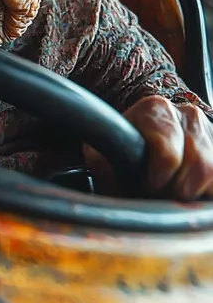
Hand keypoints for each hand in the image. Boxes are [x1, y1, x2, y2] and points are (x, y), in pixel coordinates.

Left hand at [84, 95, 212, 200]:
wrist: (147, 151)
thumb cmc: (125, 158)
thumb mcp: (104, 157)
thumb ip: (101, 162)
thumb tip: (105, 166)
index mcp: (155, 109)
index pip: (168, 153)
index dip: (157, 179)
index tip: (148, 185)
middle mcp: (187, 112)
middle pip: (197, 165)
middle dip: (177, 188)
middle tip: (161, 193)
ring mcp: (208, 128)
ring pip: (212, 172)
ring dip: (194, 191)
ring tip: (175, 191)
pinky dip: (206, 191)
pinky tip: (191, 189)